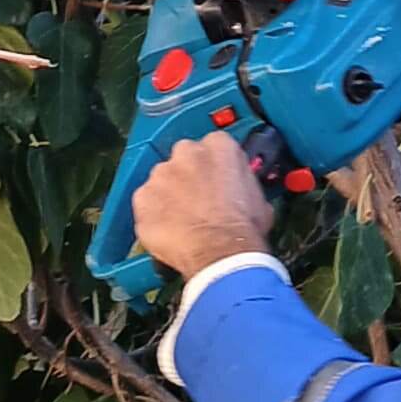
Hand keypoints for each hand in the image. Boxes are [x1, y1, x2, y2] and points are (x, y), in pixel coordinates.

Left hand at [130, 129, 274, 281]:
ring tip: (183, 221)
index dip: (214, 168)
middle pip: (184, 158)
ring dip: (169, 196)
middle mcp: (186, 153)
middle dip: (188, 177)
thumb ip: (242, 180)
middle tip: (199, 202)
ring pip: (162, 180)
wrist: (220, 254)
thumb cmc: (242, 229)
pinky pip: (145, 202)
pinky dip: (153, 214)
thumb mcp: (258, 197)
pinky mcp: (142, 197)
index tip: (215, 182)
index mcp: (218, 146)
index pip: (213, 147)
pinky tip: (169, 230)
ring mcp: (161, 174)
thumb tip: (239, 188)